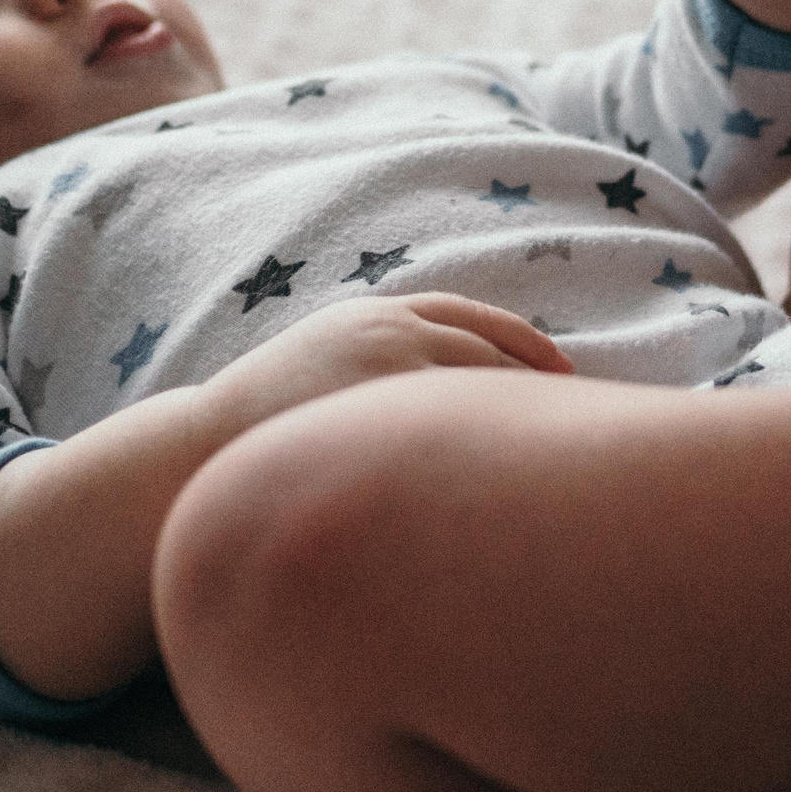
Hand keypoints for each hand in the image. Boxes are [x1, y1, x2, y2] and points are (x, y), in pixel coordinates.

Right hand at [194, 293, 571, 446]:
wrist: (206, 445)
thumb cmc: (272, 414)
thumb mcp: (331, 355)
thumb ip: (388, 354)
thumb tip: (454, 389)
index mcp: (379, 315)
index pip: (471, 317)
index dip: (524, 341)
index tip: (563, 371)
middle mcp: (388, 335)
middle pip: (488, 351)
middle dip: (537, 382)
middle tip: (584, 415)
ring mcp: (386, 377)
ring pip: (479, 391)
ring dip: (524, 418)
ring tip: (563, 453)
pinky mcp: (380, 421)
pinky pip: (451, 433)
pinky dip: (490, 445)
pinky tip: (518, 476)